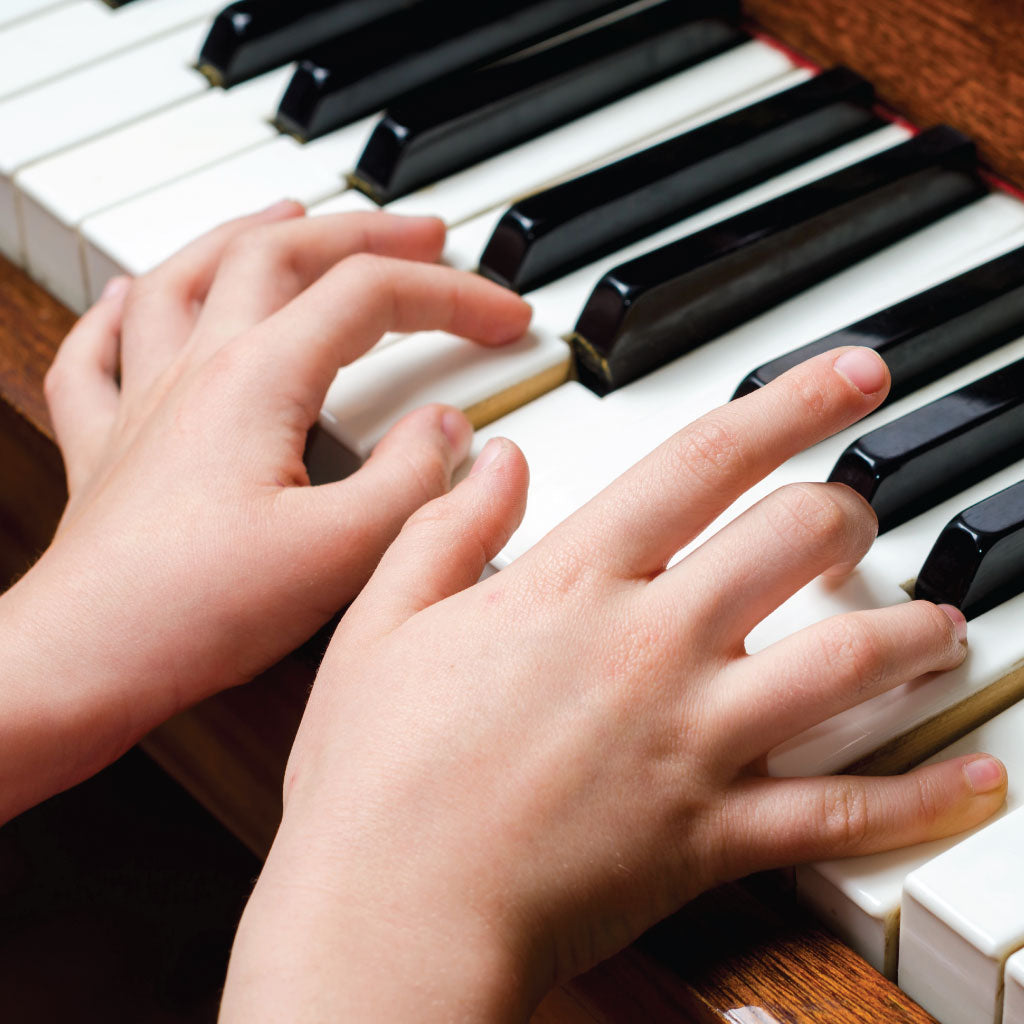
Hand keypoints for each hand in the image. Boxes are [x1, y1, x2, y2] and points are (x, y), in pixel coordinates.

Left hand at [0, 204, 529, 820]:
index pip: (373, 297)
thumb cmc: (199, 609)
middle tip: (426, 234)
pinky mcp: (110, 445)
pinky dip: (124, 309)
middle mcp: (197, 369)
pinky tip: (136, 294)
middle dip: (368, 233)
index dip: (453, 295)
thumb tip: (446, 429)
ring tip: (293, 213)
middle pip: (284, 253)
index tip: (507, 319)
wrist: (86, 659)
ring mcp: (145, 400)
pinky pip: (100, 350)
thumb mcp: (343, 551)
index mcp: (259, 380)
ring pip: (189, 275)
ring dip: (250, 233)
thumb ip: (412, 480)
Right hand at [222, 347, 1004, 1020]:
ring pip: (845, 661)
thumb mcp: (381, 620)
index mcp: (572, 584)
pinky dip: (919, 797)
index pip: (704, 461)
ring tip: (939, 621)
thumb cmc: (376, 774)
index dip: (789, 403)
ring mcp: (692, 738)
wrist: (391, 912)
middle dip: (847, 509)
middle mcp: (650, 645)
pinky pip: (842, 813)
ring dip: (909, 630)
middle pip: (794, 540)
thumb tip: (497, 454)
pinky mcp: (712, 834)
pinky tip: (974, 779)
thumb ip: (446, 523)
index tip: (851, 374)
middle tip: (858, 508)